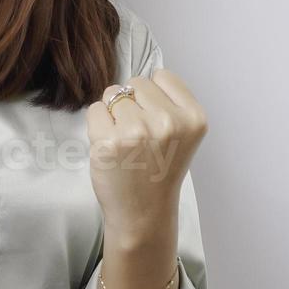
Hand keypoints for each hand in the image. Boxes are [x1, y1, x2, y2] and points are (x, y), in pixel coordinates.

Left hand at [85, 69, 206, 235]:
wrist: (143, 213)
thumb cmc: (160, 170)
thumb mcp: (182, 134)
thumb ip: (168, 103)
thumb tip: (135, 80)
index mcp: (193, 117)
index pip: (162, 76)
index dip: (154, 96)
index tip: (155, 120)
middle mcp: (168, 121)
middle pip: (136, 82)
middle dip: (133, 103)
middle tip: (139, 135)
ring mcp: (137, 131)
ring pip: (113, 93)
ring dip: (113, 113)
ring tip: (125, 141)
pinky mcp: (108, 141)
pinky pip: (95, 110)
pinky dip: (97, 124)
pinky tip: (110, 146)